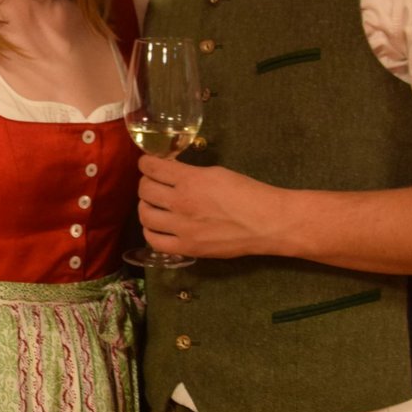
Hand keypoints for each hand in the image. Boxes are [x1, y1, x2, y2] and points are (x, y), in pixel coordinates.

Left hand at [137, 154, 284, 258]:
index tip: (147, 164)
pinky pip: (154, 241)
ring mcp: (182, 228)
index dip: (145, 163)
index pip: (152, 168)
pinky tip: (156, 226)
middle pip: (145, 190)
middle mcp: (181, 203)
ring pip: (145, 215)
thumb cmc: (247, 193)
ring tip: (154, 204)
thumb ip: (189, 173)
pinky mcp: (187, 248)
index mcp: (190, 180)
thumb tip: (170, 172)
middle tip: (154, 183)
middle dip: (146, 182)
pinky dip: (150, 231)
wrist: (267, 223)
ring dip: (145, 206)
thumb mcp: (216, 173)